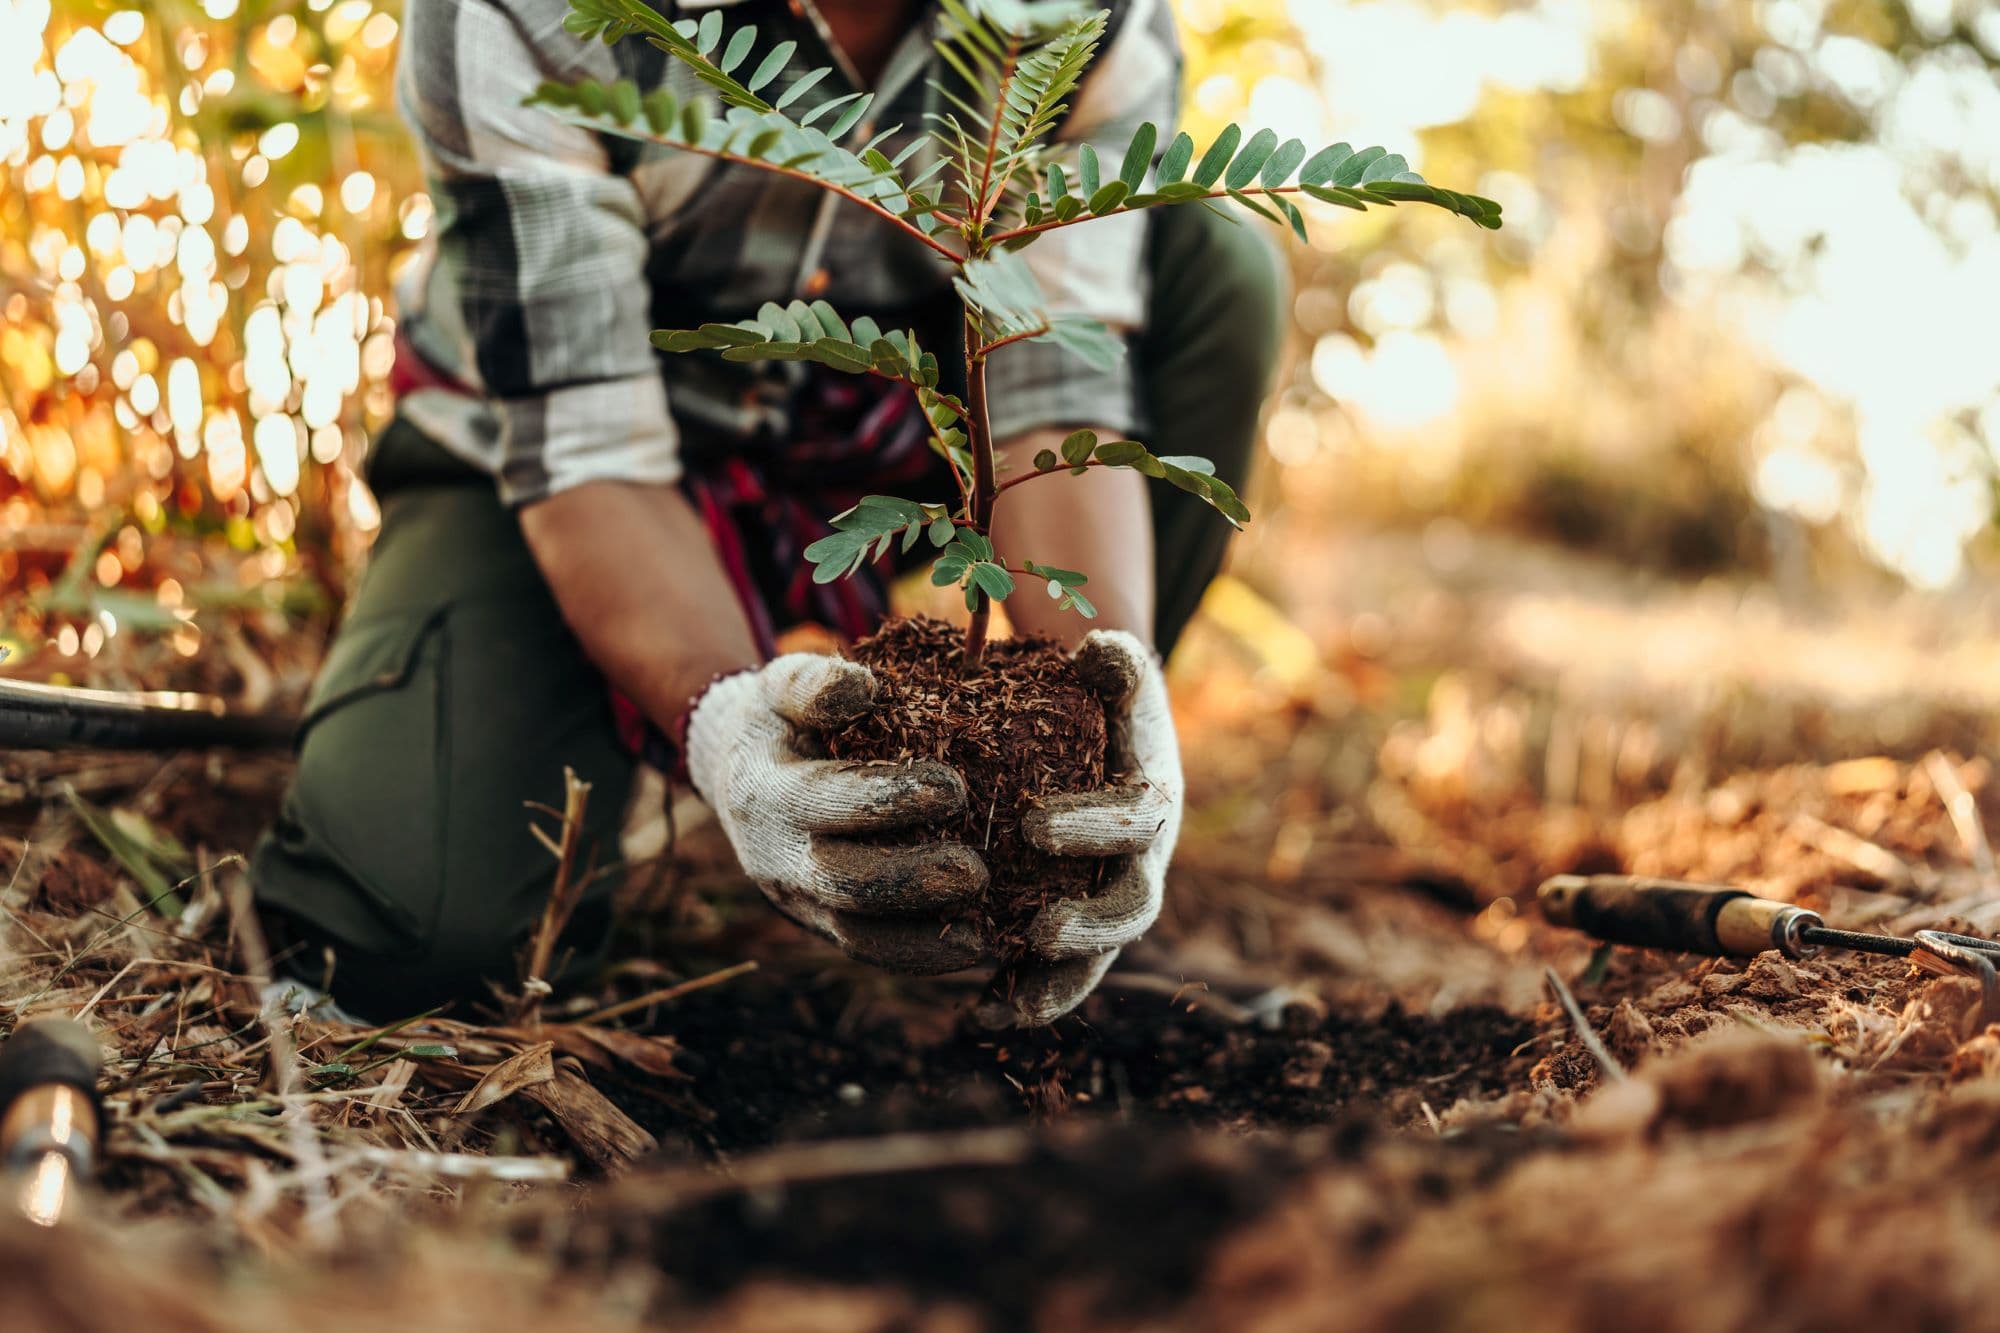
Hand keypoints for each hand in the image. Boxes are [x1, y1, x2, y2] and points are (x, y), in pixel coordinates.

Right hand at [685, 654, 987, 972]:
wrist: (736, 773)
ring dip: (921, 937)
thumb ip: (814, 682)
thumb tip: (862, 689)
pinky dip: (921, 956)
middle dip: (911, 880)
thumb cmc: (779, 721)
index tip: (952, 790)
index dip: (887, 800)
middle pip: (841, 882)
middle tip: (975, 872)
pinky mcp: (819, 925)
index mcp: (766, 792)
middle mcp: (774, 857)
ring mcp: (795, 900)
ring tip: (982, 928)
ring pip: (856, 935)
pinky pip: (869, 951)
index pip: (826, 801)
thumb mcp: (782, 685)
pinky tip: (976, 945)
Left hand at [981, 630, 1182, 1025]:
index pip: (1136, 821)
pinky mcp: (1078, 921)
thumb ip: (1113, 661)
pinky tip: (976, 1014)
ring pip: (1098, 956)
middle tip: (1040, 930)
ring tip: (1009, 1003)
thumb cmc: (1099, 696)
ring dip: (1059, 983)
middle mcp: (1142, 860)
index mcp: (1152, 800)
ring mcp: (1111, 897)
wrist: (1103, 728)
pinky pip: (1059, 971)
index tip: (1036, 827)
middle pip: (1133, 907)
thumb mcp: (1109, 670)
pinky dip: (1025, 996)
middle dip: (1091, 925)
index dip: (1093, 827)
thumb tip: (1101, 646)